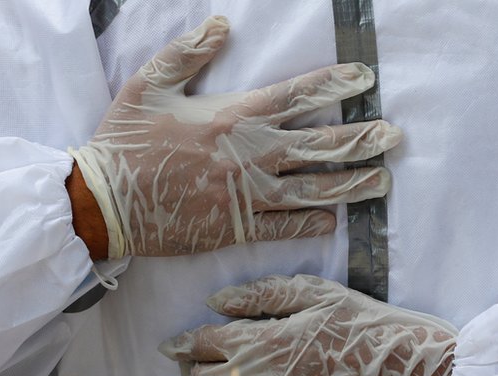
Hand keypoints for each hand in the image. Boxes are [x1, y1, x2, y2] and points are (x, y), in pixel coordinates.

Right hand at [71, 16, 401, 257]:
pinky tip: (333, 220)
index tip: (365, 79)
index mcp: (232, 117)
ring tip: (382, 182)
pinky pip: (281, 228)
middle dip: (361, 139)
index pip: (298, 95)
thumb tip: (221, 24)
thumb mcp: (149, 84)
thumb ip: (187, 52)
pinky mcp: (233, 229)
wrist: (103, 202)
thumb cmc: (123, 141)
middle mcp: (248, 156)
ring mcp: (244, 196)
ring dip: (350, 185)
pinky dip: (309, 224)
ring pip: (311, 190)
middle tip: (395, 137)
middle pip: (318, 146)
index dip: (335, 85)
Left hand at [160, 275, 457, 375]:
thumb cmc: (354, 321)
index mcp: (252, 342)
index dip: (180, 345)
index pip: (197, 344)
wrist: (396, 368)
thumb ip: (257, 296)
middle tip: (195, 371)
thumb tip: (214, 302)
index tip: (172, 348)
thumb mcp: (308, 292)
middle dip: (192, 373)